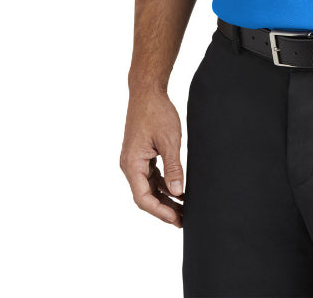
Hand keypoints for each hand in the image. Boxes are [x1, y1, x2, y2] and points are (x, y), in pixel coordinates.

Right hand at [119, 90, 185, 226]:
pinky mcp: (141, 155)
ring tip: (183, 209)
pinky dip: (163, 185)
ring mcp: (134, 160)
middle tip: (183, 220)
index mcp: (132, 164)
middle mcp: (129, 165)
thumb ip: (173, 168)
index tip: (177, 219)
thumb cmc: (157, 112)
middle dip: (163, 209)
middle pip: (145, 196)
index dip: (160, 211)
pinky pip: (150, 176)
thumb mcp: (170, 141)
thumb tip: (177, 192)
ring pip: (148, 187)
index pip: (143, 198)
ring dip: (164, 198)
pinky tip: (178, 191)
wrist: (147, 91)